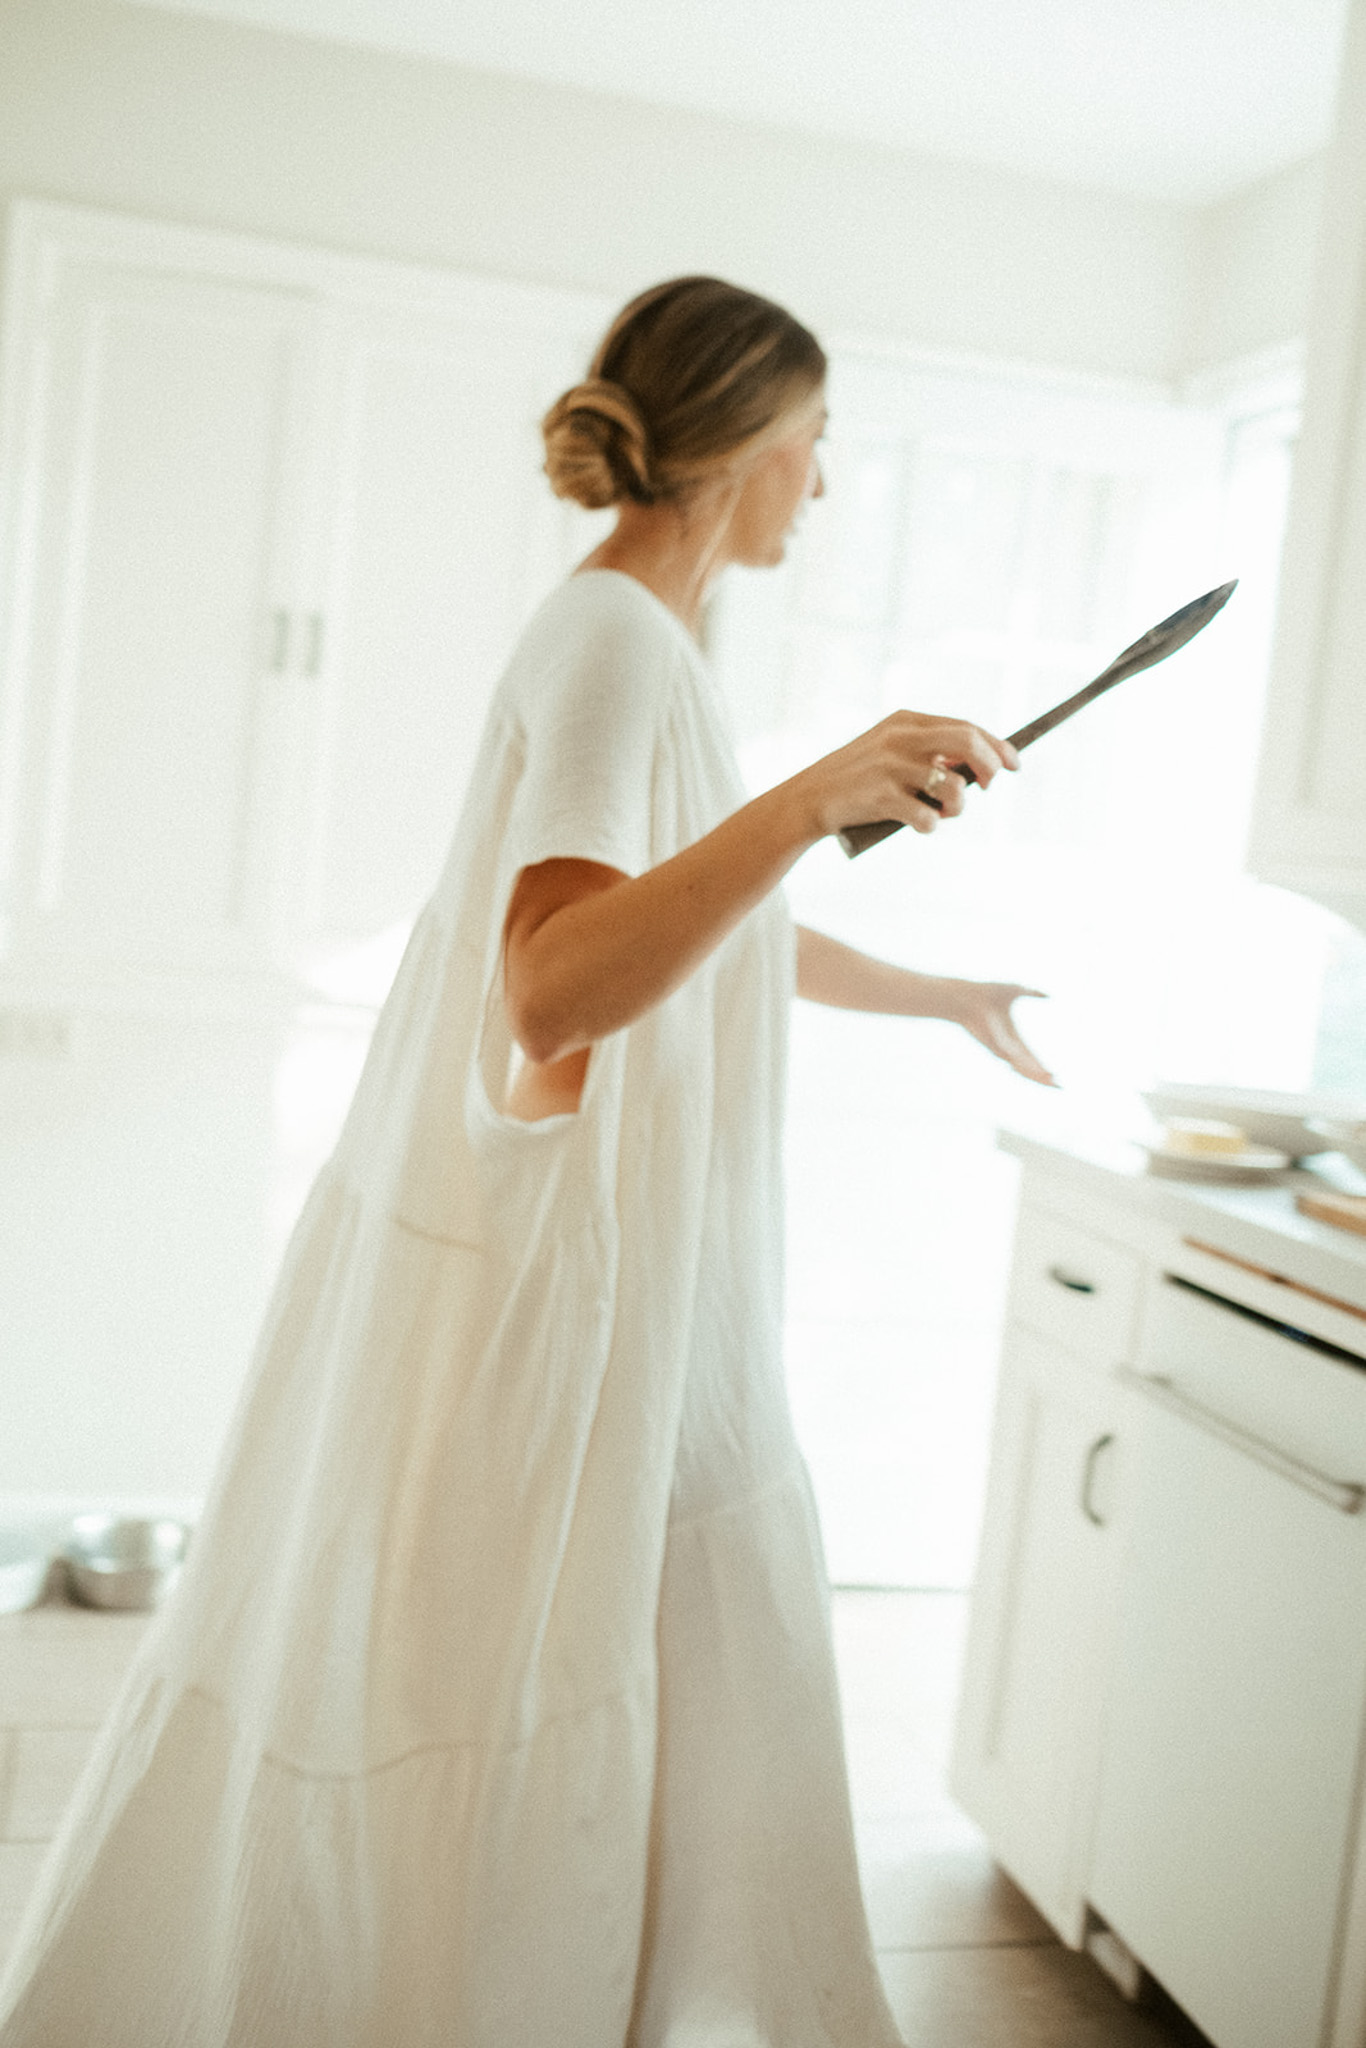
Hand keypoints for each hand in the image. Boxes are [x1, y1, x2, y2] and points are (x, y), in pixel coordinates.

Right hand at [785, 712, 1018, 841]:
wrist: (806, 800)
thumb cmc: (856, 781)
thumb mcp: (890, 752)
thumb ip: (929, 753)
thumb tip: (980, 767)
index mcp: (905, 720)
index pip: (966, 726)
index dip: (998, 745)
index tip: (1015, 764)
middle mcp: (900, 738)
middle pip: (968, 743)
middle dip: (990, 766)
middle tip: (989, 787)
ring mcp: (890, 767)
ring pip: (954, 787)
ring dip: (958, 808)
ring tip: (941, 814)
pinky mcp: (881, 797)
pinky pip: (928, 817)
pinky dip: (930, 826)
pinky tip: (917, 824)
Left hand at [949, 982, 1055, 1086]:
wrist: (967, 995)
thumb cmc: (987, 993)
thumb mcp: (1016, 990)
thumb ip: (1033, 993)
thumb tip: (1049, 995)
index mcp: (1013, 1039)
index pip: (1031, 1059)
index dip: (1043, 1068)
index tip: (1056, 1078)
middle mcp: (1006, 1047)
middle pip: (1028, 1068)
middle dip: (1043, 1078)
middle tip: (1059, 1087)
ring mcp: (999, 1047)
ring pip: (1021, 1067)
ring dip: (1037, 1075)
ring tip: (1051, 1082)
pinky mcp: (995, 1045)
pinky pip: (1014, 1057)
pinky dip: (1026, 1065)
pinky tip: (1038, 1071)